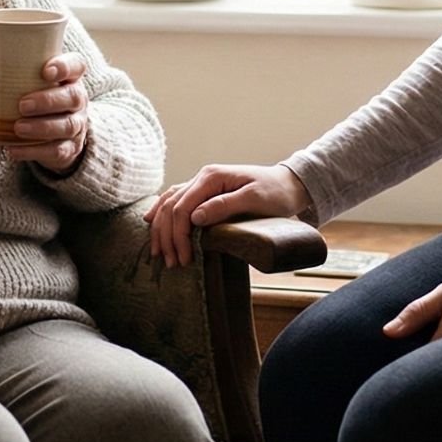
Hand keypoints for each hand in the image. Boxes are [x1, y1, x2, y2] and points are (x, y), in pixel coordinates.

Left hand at [0, 53, 88, 173]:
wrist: (53, 130)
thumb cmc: (31, 92)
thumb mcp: (26, 74)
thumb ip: (5, 57)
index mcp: (68, 76)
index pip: (76, 65)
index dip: (65, 67)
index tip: (46, 70)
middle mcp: (77, 99)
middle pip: (72, 96)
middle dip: (48, 101)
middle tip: (22, 104)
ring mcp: (76, 124)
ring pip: (67, 125)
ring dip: (42, 127)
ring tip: (18, 128)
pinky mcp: (68, 148)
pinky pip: (56, 151)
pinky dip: (34, 152)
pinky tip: (12, 150)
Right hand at [143, 163, 309, 268]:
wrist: (289, 184)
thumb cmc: (275, 193)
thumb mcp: (254, 200)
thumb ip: (224, 206)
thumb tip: (194, 218)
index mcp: (211, 178)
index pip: (182, 207)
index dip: (178, 235)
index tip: (184, 259)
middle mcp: (202, 177)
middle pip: (171, 207)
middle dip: (168, 237)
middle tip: (172, 263)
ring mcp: (201, 183)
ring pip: (168, 203)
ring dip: (161, 229)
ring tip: (160, 253)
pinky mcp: (204, 192)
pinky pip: (175, 200)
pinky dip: (161, 212)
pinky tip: (152, 222)